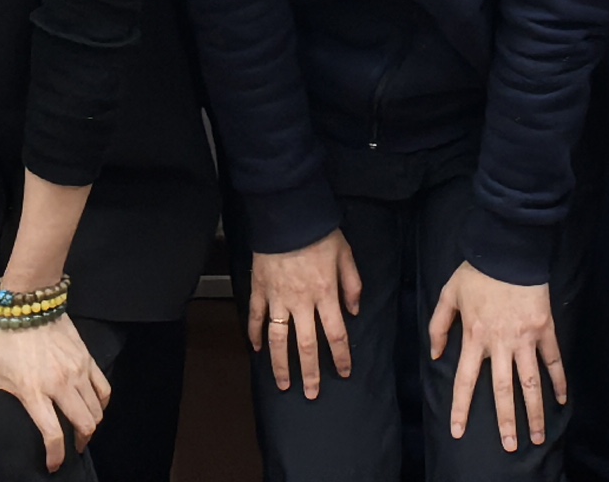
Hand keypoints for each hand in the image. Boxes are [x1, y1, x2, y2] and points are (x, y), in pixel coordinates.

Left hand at [0, 312, 109, 473]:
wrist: (26, 302)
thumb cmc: (2, 341)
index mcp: (34, 392)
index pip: (53, 435)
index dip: (55, 456)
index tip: (53, 465)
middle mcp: (60, 384)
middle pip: (84, 425)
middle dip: (80, 444)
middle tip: (71, 448)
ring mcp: (77, 371)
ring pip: (96, 410)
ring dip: (91, 426)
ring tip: (81, 431)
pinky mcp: (86, 359)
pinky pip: (104, 389)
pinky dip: (101, 404)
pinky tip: (93, 408)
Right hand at [248, 235, 360, 397]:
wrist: (287, 213)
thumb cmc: (319, 231)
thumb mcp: (346, 254)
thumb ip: (352, 284)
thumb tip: (355, 311)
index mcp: (325, 294)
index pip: (336, 334)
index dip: (341, 356)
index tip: (344, 372)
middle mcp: (301, 302)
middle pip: (307, 345)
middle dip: (310, 373)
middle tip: (311, 394)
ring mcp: (277, 298)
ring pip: (279, 339)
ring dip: (280, 364)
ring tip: (283, 384)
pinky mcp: (259, 289)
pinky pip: (255, 317)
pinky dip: (254, 334)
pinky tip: (256, 349)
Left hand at [428, 263, 564, 450]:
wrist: (509, 249)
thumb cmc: (477, 271)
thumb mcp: (448, 295)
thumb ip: (439, 326)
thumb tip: (436, 356)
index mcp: (475, 336)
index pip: (465, 381)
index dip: (461, 408)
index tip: (459, 431)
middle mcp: (500, 343)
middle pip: (503, 389)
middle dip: (506, 421)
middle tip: (509, 446)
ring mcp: (525, 338)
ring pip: (530, 382)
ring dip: (535, 411)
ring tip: (538, 437)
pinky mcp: (544, 329)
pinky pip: (553, 360)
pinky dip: (559, 380)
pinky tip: (561, 399)